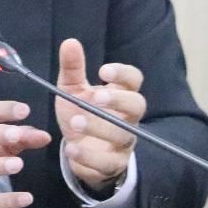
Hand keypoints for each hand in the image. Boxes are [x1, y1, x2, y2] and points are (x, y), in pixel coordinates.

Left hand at [55, 38, 142, 190]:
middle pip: (137, 106)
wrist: (77, 150)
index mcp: (120, 95)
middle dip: (119, 100)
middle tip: (97, 97)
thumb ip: (72, 68)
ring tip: (75, 121)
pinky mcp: (112, 164)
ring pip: (123, 135)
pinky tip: (71, 147)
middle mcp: (127, 118)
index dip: (123, 74)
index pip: (133, 80)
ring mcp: (122, 142)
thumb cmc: (81, 114)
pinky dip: (88, 156)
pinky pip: (106, 162)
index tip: (103, 70)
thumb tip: (70, 42)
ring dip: (100, 128)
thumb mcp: (72, 90)